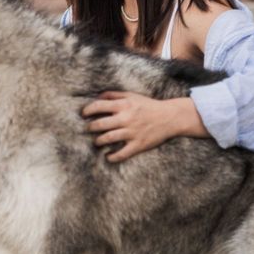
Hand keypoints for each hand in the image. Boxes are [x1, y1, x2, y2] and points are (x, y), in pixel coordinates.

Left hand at [81, 91, 207, 162]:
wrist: (169, 117)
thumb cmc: (148, 105)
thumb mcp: (131, 96)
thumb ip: (114, 95)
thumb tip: (97, 96)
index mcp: (123, 105)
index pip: (99, 106)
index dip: (87, 110)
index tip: (83, 115)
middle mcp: (126, 119)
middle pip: (100, 124)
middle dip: (90, 128)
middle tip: (88, 129)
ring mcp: (131, 133)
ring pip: (107, 138)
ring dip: (98, 141)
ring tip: (97, 142)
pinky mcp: (138, 145)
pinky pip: (122, 154)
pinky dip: (112, 157)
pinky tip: (108, 157)